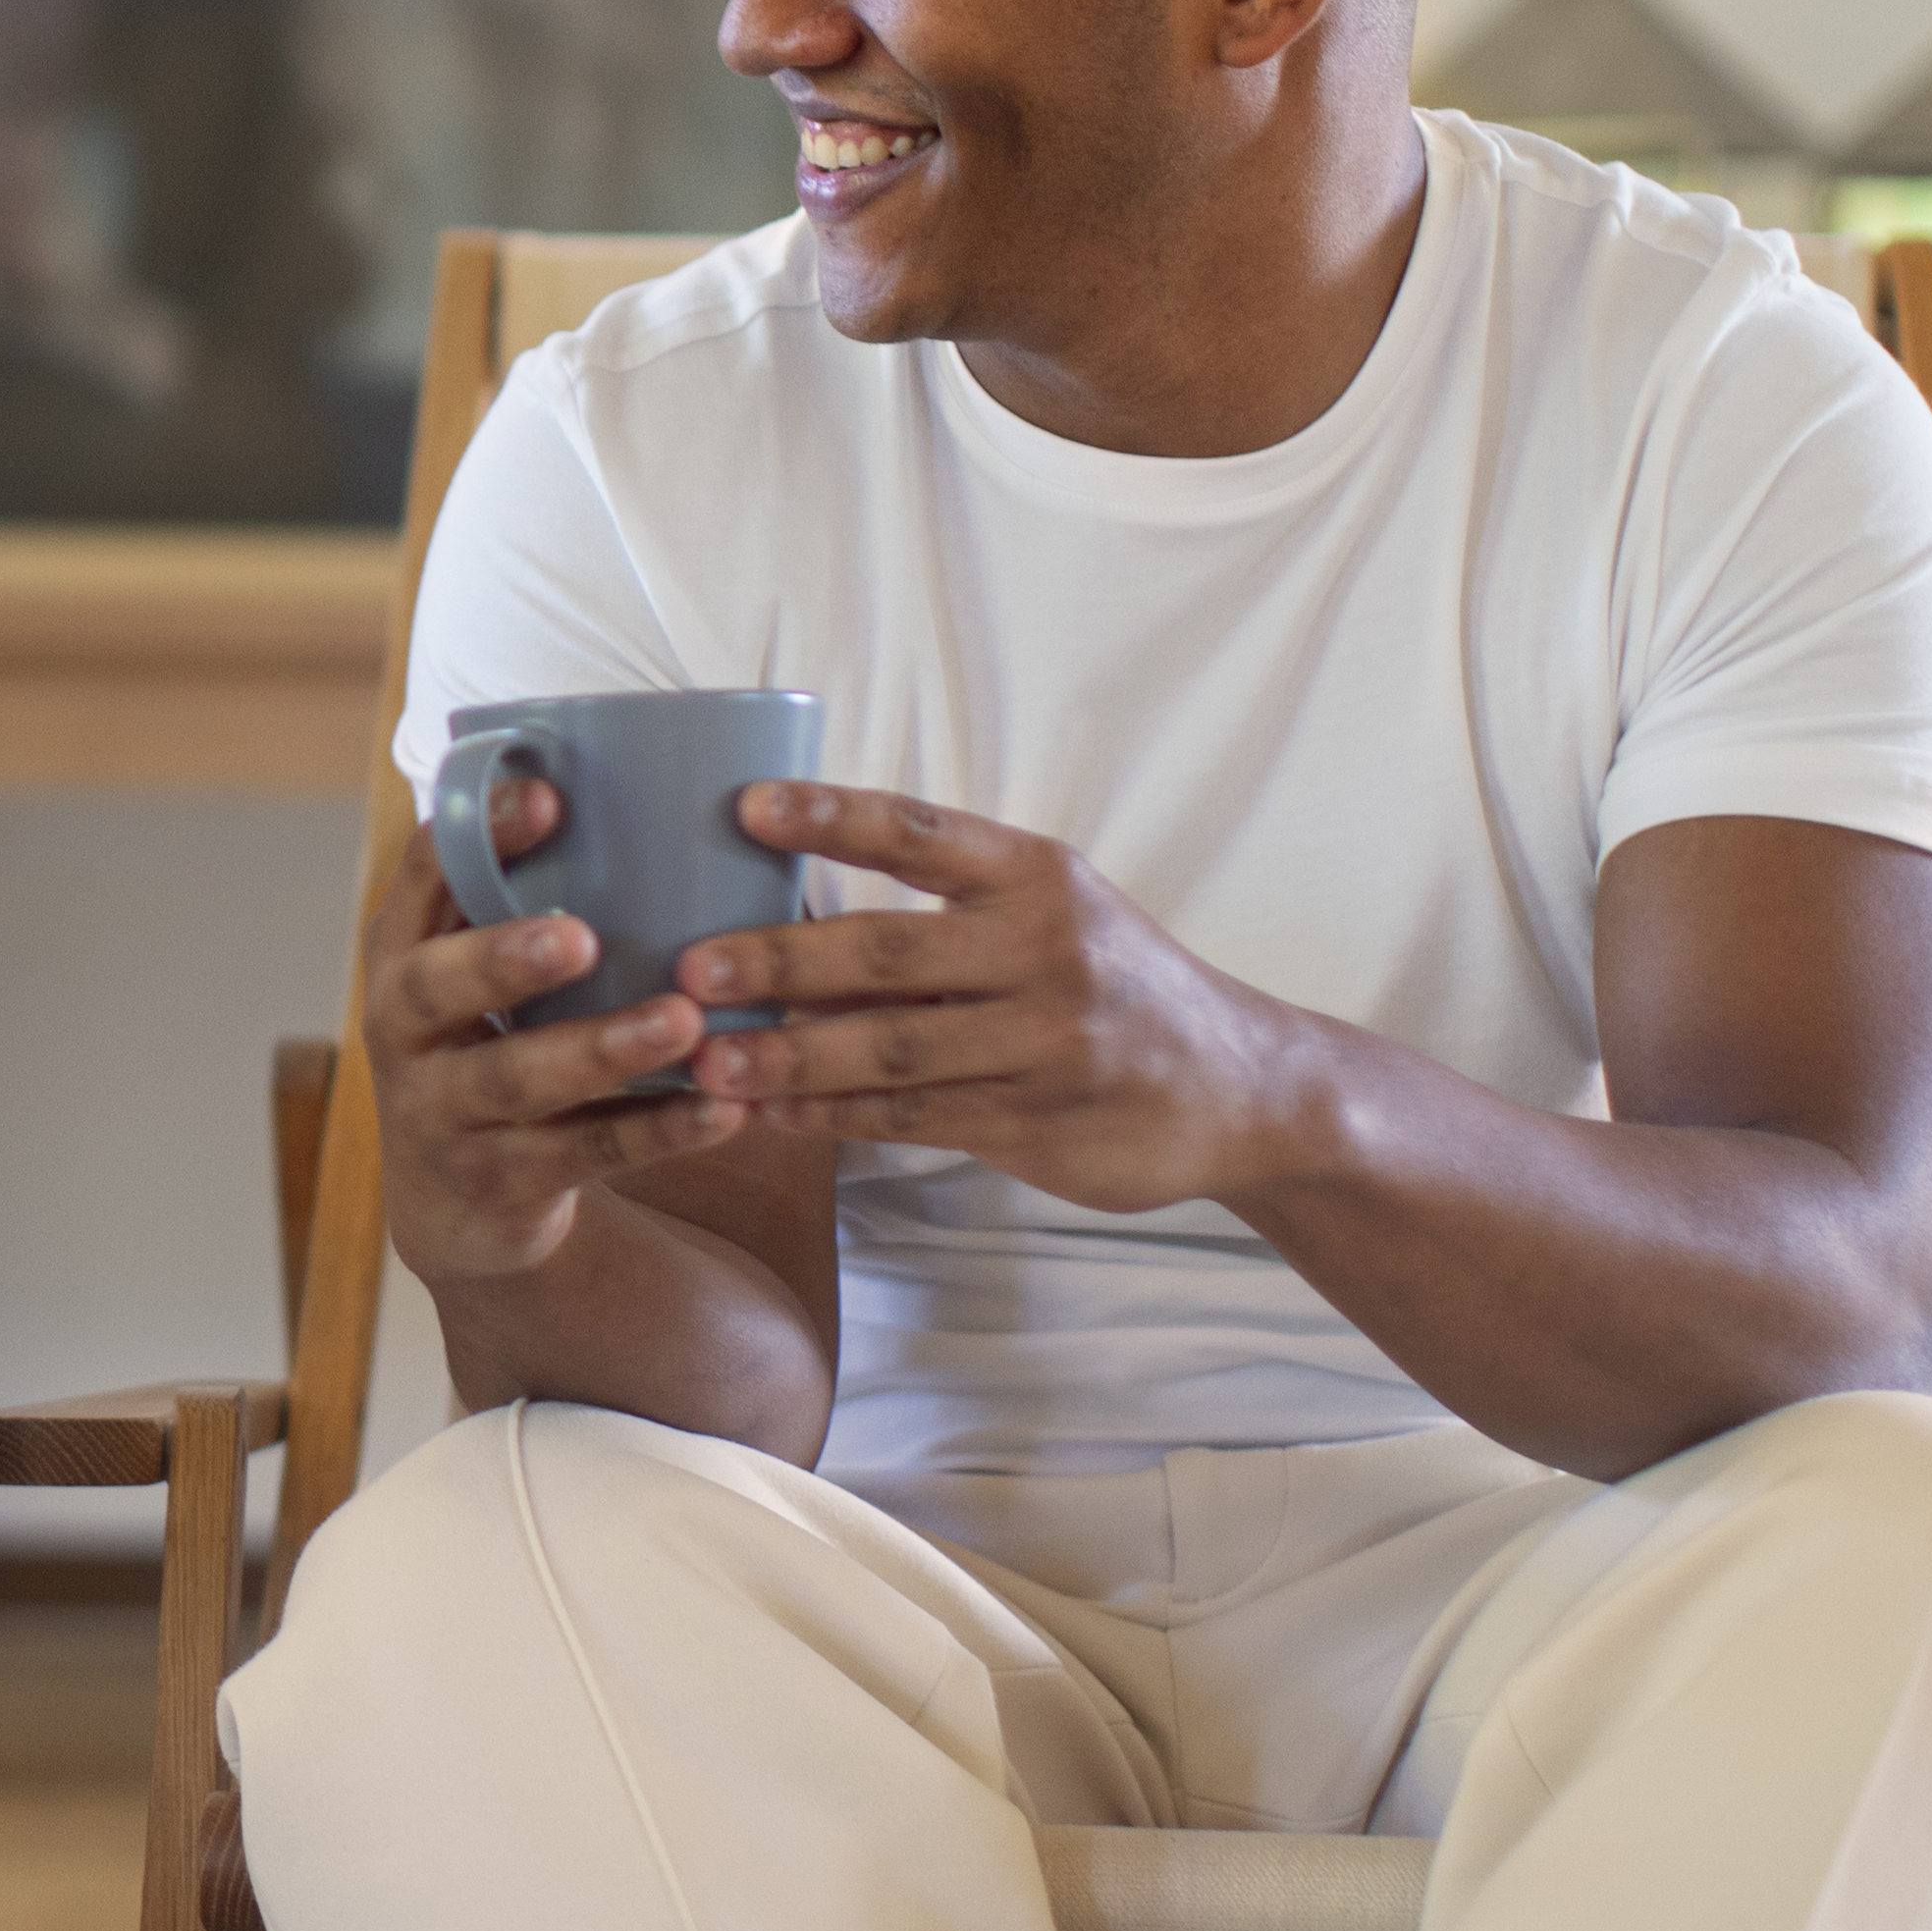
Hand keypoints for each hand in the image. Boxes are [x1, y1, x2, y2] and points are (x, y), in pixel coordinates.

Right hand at [363, 770, 745, 1287]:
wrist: (458, 1201)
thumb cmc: (495, 1038)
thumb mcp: (481, 967)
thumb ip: (531, 896)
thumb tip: (661, 783)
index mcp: (403, 949)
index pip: (422, 876)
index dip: (480, 835)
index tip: (551, 796)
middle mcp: (402, 1028)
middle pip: (439, 987)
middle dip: (505, 958)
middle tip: (584, 935)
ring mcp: (441, 1112)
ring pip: (518, 1080)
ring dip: (603, 1049)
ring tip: (684, 1023)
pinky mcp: (497, 1183)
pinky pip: (583, 1155)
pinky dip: (656, 1133)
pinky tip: (723, 1109)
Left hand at [676, 786, 1327, 1213]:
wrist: (1243, 1088)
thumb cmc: (1114, 987)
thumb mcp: (1050, 919)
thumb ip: (938, 916)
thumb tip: (784, 916)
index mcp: (1037, 878)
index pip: (921, 834)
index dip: (834, 818)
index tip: (749, 808)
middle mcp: (1044, 952)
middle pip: (887, 951)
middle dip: (780, 960)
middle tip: (689, 970)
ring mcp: (1043, 1044)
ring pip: (891, 1050)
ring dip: (789, 1057)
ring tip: (705, 1063)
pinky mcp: (1037, 1123)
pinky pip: (914, 1118)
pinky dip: (834, 1117)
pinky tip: (768, 1114)